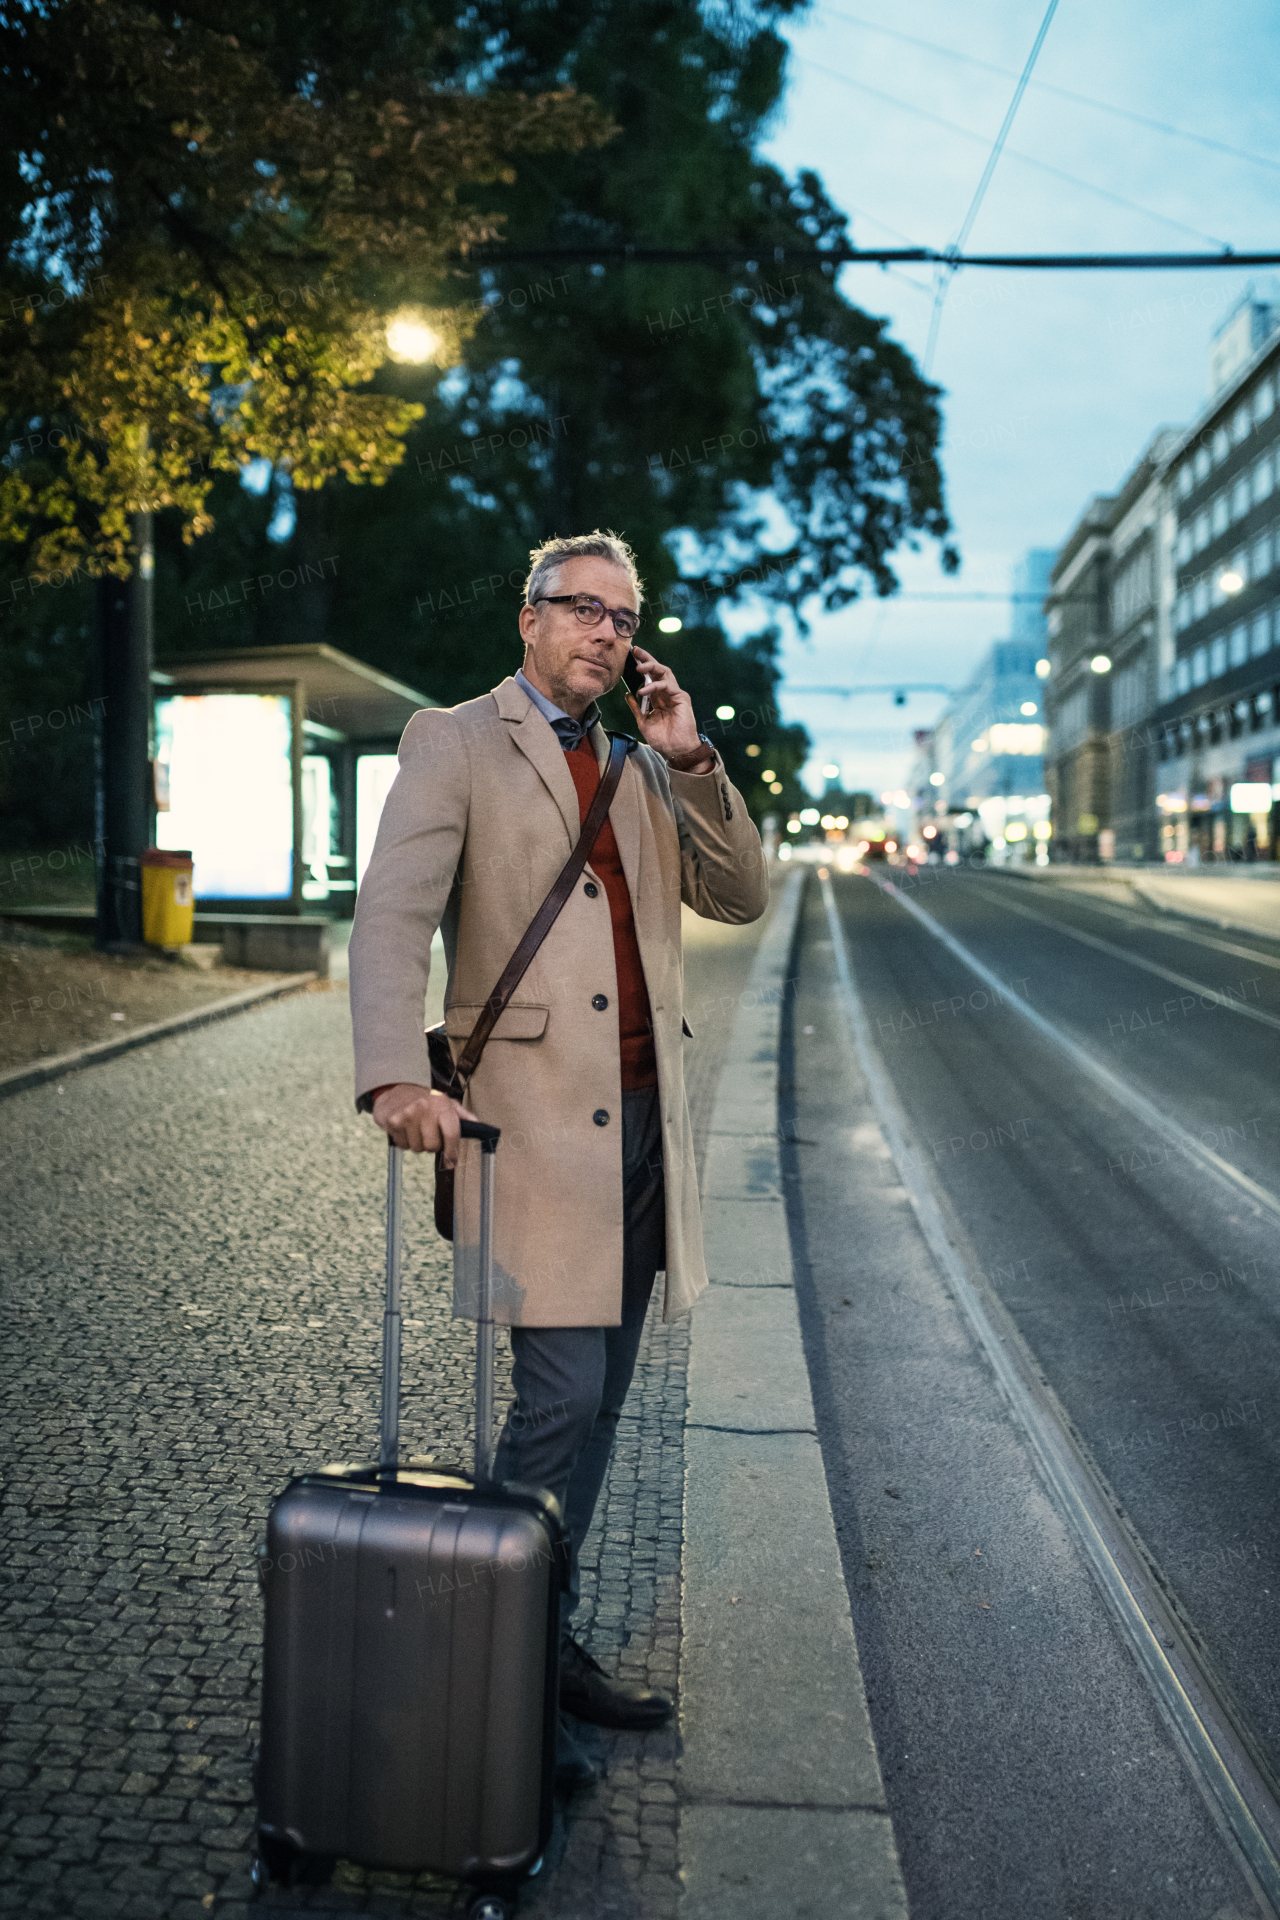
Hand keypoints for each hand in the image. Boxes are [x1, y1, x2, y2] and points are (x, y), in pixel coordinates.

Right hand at [371, 1083, 477, 1162]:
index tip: (451, 1163)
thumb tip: (476, 1123)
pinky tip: (405, 1129)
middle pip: (433, 1146)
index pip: (451, 1133)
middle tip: (427, 1134)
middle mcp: (425, 1108)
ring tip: (415, 1130)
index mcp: (441, 1104)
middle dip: (431, 1145)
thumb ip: (461, 1114)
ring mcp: (408, 1114)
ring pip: (417, 1148)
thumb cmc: (424, 1100)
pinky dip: (404, 1142)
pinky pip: (403, 1145)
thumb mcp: (444, 1101)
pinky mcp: (394, 1121)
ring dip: (417, 1144)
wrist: (394, 1091)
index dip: (452, 1152)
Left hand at [625, 647, 714, 771]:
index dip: (642, 665)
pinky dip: (655, 686)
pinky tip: (644, 690)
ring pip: (664, 673)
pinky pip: (667, 686)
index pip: (650, 676)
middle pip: (658, 670)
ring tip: (638, 668)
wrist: (676, 750)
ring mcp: (675, 694)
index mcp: (658, 697)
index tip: (630, 656)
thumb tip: (627, 695)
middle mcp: (667, 693)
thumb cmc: (663, 739)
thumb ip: (636, 708)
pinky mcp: (681, 698)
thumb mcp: (643, 722)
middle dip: (646, 659)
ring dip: (651, 668)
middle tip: (635, 651)